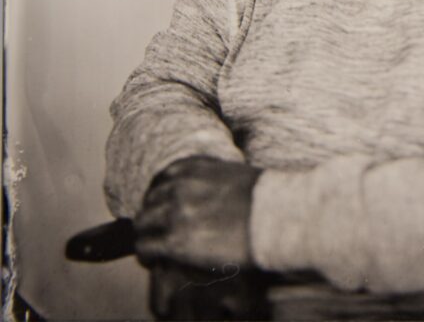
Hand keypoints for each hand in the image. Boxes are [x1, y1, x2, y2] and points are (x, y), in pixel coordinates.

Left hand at [134, 155, 261, 269]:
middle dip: (152, 217)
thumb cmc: (264, 198)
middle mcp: (180, 186)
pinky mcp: (175, 241)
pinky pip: (146, 247)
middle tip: (159, 232)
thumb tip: (207, 197)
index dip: (161, 197)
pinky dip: (147, 255)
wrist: (276, 217)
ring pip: (142, 224)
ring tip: (153, 249)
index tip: (164, 209)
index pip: (163, 178)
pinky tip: (154, 261)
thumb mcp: (233, 175)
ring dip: (146, 236)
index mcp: (194, 168)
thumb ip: (211, 180)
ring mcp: (175, 212)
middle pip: (150, 202)